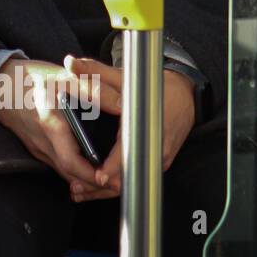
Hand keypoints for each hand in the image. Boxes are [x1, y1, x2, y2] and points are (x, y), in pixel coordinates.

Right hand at [0, 56, 121, 197]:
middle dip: (94, 183)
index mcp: (50, 125)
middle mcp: (42, 141)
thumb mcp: (64, 77)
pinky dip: (73, 171)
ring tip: (108, 181)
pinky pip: (56, 165)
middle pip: (70, 173)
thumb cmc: (31, 78)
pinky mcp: (36, 147)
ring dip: (85, 180)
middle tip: (117, 185)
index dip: (92, 175)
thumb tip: (121, 104)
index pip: (72, 161)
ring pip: (64, 172)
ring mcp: (37, 147)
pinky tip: (88, 170)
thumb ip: (94, 90)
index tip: (112, 178)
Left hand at [91, 64, 197, 198]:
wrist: (185, 96)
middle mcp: (154, 145)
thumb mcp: (124, 77)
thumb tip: (71, 63)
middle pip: (129, 175)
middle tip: (78, 189)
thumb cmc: (153, 87)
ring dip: (107, 190)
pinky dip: (118, 184)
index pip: (129, 151)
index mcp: (145, 125)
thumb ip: (96, 72)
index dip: (114, 166)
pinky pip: (137, 176)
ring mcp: (157, 156)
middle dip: (103, 186)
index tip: (99, 177)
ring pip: (132, 180)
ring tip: (81, 193)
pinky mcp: (158, 162)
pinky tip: (98, 189)